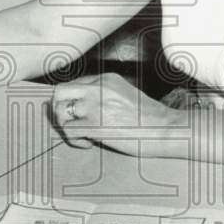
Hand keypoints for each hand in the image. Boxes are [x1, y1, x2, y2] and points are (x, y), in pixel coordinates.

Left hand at [50, 72, 178, 156]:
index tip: (79, 115)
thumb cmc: (149, 118)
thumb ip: (105, 96)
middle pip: (59, 92)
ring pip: (60, 111)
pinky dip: (74, 140)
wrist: (164, 129)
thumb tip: (85, 108)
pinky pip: (68, 130)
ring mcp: (95, 105)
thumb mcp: (126, 94)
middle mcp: (97, 88)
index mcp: (105, 79)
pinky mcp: (95, 125)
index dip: (72, 101)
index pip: (74, 84)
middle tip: (69, 122)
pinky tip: (88, 144)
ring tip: (82, 136)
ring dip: (66, 126)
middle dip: (59, 108)